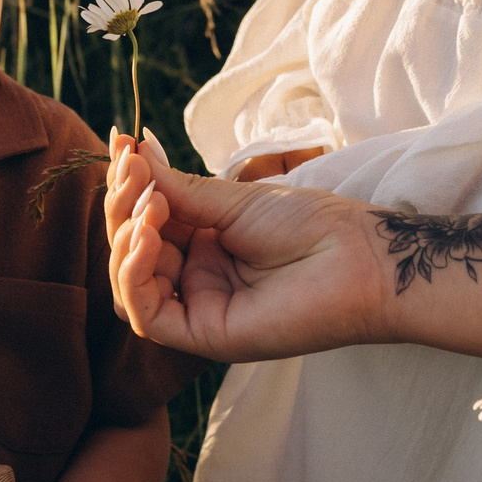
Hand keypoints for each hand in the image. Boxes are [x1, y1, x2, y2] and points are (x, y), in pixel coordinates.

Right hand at [103, 131, 390, 358]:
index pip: (143, 223)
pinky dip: (135, 274)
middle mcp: (196, 279)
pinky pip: (148, 316)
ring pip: (130, 287)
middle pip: (130, 253)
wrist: (359, 258)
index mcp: (204, 245)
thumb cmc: (312, 225)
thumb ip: (178, 188)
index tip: (122, 144)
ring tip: (147, 203)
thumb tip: (134, 153)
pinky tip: (146, 237)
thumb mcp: (234, 200)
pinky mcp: (204, 336)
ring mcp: (199, 309)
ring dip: (125, 240)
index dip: (128, 189)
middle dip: (123, 209)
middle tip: (133, 170)